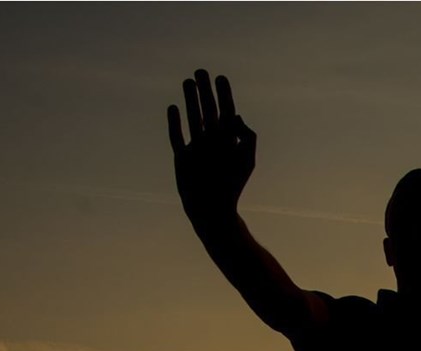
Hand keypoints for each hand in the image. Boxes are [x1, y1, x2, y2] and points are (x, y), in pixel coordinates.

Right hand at [167, 68, 255, 229]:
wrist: (213, 208)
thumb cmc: (233, 186)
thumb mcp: (246, 159)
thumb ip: (247, 136)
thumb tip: (237, 115)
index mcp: (229, 141)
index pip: (227, 111)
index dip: (224, 94)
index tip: (221, 77)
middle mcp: (212, 141)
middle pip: (208, 110)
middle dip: (205, 91)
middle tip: (201, 71)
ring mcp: (196, 148)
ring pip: (193, 118)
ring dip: (190, 99)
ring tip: (187, 81)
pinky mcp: (182, 158)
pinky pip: (177, 136)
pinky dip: (175, 122)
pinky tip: (174, 106)